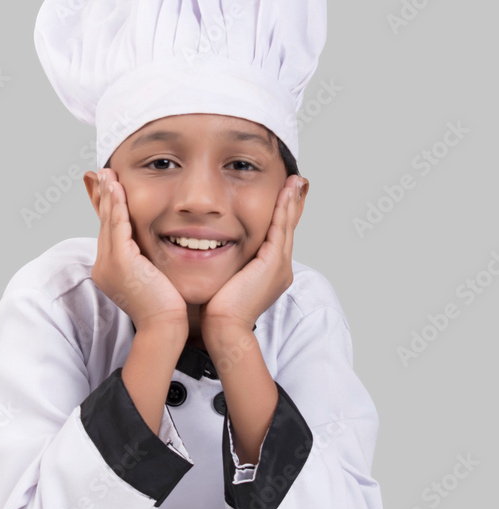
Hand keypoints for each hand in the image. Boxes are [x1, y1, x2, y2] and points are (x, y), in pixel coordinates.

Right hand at [91, 169, 188, 334]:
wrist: (165, 327)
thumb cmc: (166, 307)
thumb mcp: (152, 277)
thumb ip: (147, 261)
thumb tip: (152, 250)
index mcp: (109, 270)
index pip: (108, 232)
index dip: (107, 208)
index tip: (110, 187)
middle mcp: (103, 266)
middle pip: (103, 223)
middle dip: (103, 196)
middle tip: (104, 172)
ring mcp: (109, 264)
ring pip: (107, 221)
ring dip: (108, 194)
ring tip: (108, 174)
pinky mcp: (120, 262)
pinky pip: (117, 226)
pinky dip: (117, 205)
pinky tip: (118, 188)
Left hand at [199, 175, 306, 336]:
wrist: (224, 328)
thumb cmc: (218, 310)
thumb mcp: (226, 279)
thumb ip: (227, 264)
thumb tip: (213, 250)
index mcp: (270, 273)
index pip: (278, 236)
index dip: (282, 214)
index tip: (283, 194)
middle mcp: (280, 268)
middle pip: (288, 228)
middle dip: (292, 203)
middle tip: (295, 180)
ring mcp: (279, 266)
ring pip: (287, 225)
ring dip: (290, 200)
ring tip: (293, 180)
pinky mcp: (273, 263)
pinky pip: (280, 229)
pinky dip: (283, 209)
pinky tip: (284, 192)